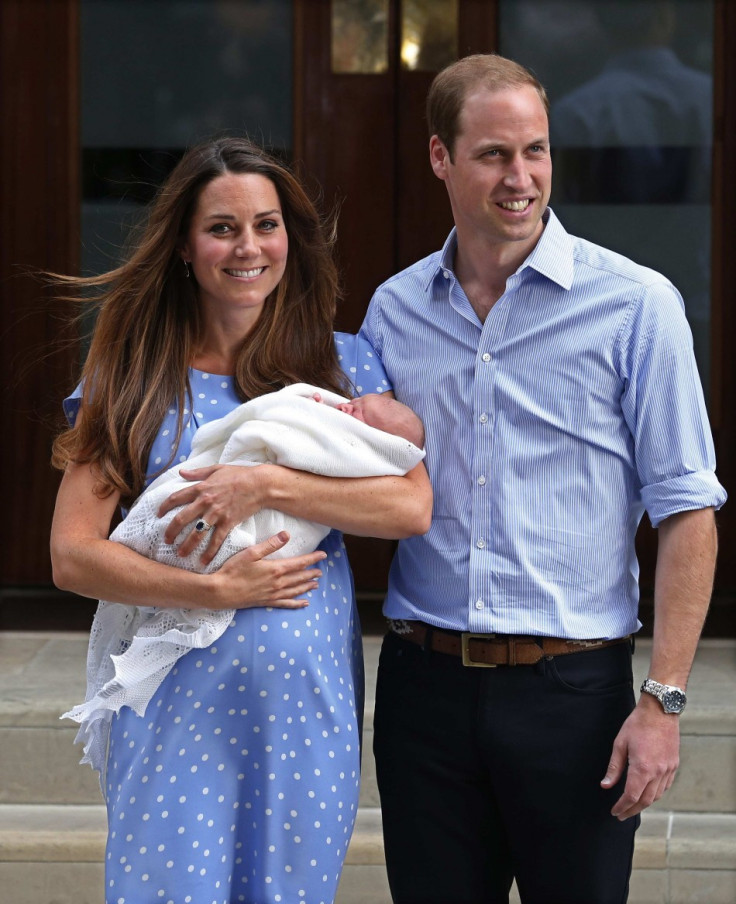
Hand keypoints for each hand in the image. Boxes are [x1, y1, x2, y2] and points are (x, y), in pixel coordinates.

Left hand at [158, 464, 271, 563]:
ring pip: (196, 533)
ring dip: (186, 545)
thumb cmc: (239, 474)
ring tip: (180, 554)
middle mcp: (205, 501)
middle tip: (166, 540)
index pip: (176, 498)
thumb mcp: (216, 469)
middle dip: (171, 532)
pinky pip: (216, 540)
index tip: (158, 515)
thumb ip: (197, 472)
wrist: (259, 484)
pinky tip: (203, 561)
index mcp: (201, 487)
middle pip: (181, 519)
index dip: (164, 507)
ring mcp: (216, 513)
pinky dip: (209, 552)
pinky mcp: (228, 522)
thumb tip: (181, 472)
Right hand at [213, 531, 325, 608]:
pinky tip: (304, 603)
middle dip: (311, 573)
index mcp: (276, 569)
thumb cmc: (233, 570)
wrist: (221, 592)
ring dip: (306, 586)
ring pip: (295, 590)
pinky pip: (286, 604)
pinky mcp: (266, 602)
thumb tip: (287, 534)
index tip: (323, 555)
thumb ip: (270, 544)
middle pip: (299, 577)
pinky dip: (297, 603)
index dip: (312, 558)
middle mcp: (278, 583)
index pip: (299, 562)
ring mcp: (273, 594)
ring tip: (316, 584)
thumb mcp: (251, 553)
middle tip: (321, 570)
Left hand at [601, 696, 679, 819]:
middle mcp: (658, 772)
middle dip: (632, 810)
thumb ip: (614, 767)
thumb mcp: (620, 744)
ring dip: (644, 804)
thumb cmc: (637, 724)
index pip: (631, 796)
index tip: (615, 812)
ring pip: (656, 795)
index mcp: (643, 768)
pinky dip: (655, 794)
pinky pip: (665, 787)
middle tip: (621, 815)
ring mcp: (668, 770)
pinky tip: (648, 794)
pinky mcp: (674, 765)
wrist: (660, 711)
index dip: (622, 806)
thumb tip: (606, 785)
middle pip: (645, 800)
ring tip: (632, 806)